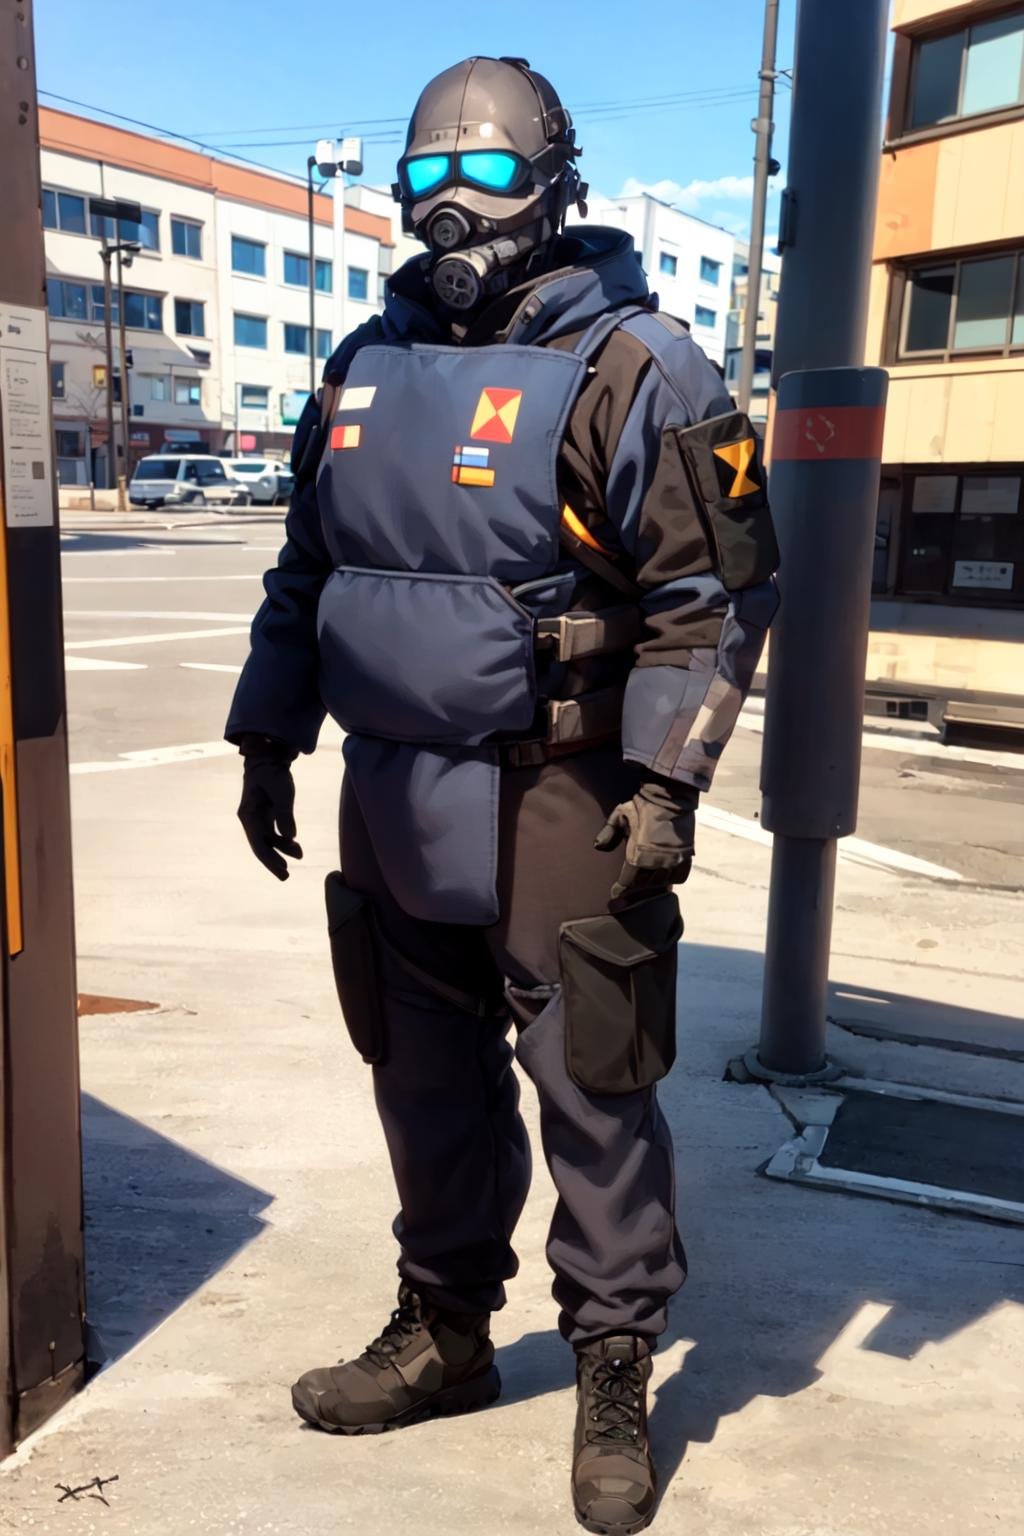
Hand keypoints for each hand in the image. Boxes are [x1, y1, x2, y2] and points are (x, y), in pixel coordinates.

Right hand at [237, 734, 302, 880]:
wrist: (268, 757)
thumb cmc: (272, 772)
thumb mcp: (281, 791)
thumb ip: (285, 814)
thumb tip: (290, 837)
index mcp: (248, 815)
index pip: (258, 844)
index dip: (270, 860)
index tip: (282, 872)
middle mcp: (250, 819)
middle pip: (261, 846)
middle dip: (273, 862)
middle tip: (286, 876)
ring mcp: (257, 818)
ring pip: (268, 841)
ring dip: (282, 851)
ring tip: (299, 857)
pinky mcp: (266, 815)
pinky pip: (274, 834)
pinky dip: (284, 841)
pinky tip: (296, 847)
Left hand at [594, 777, 697, 903]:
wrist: (670, 798)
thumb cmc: (642, 807)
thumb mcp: (620, 815)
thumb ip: (608, 832)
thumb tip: (598, 847)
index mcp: (638, 855)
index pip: (627, 881)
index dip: (620, 889)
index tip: (615, 894)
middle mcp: (656, 862)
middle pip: (643, 885)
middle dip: (634, 888)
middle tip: (629, 888)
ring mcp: (673, 861)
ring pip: (660, 883)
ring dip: (652, 885)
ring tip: (645, 883)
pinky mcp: (686, 858)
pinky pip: (678, 878)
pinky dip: (670, 880)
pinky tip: (663, 877)